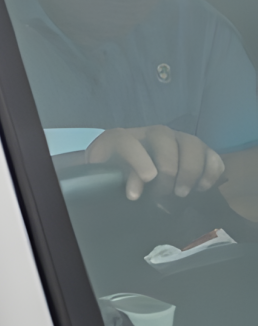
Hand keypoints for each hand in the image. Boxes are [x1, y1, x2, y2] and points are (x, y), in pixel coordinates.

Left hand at [88, 124, 225, 200]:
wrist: (136, 173)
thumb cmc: (121, 175)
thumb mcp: (113, 178)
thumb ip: (123, 180)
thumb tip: (136, 193)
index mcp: (122, 137)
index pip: (126, 142)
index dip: (138, 161)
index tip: (147, 181)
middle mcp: (152, 133)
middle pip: (163, 137)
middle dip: (168, 168)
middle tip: (167, 192)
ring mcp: (178, 138)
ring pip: (192, 143)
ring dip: (191, 170)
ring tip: (183, 193)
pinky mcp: (199, 149)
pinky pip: (212, 154)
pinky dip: (211, 171)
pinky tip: (201, 188)